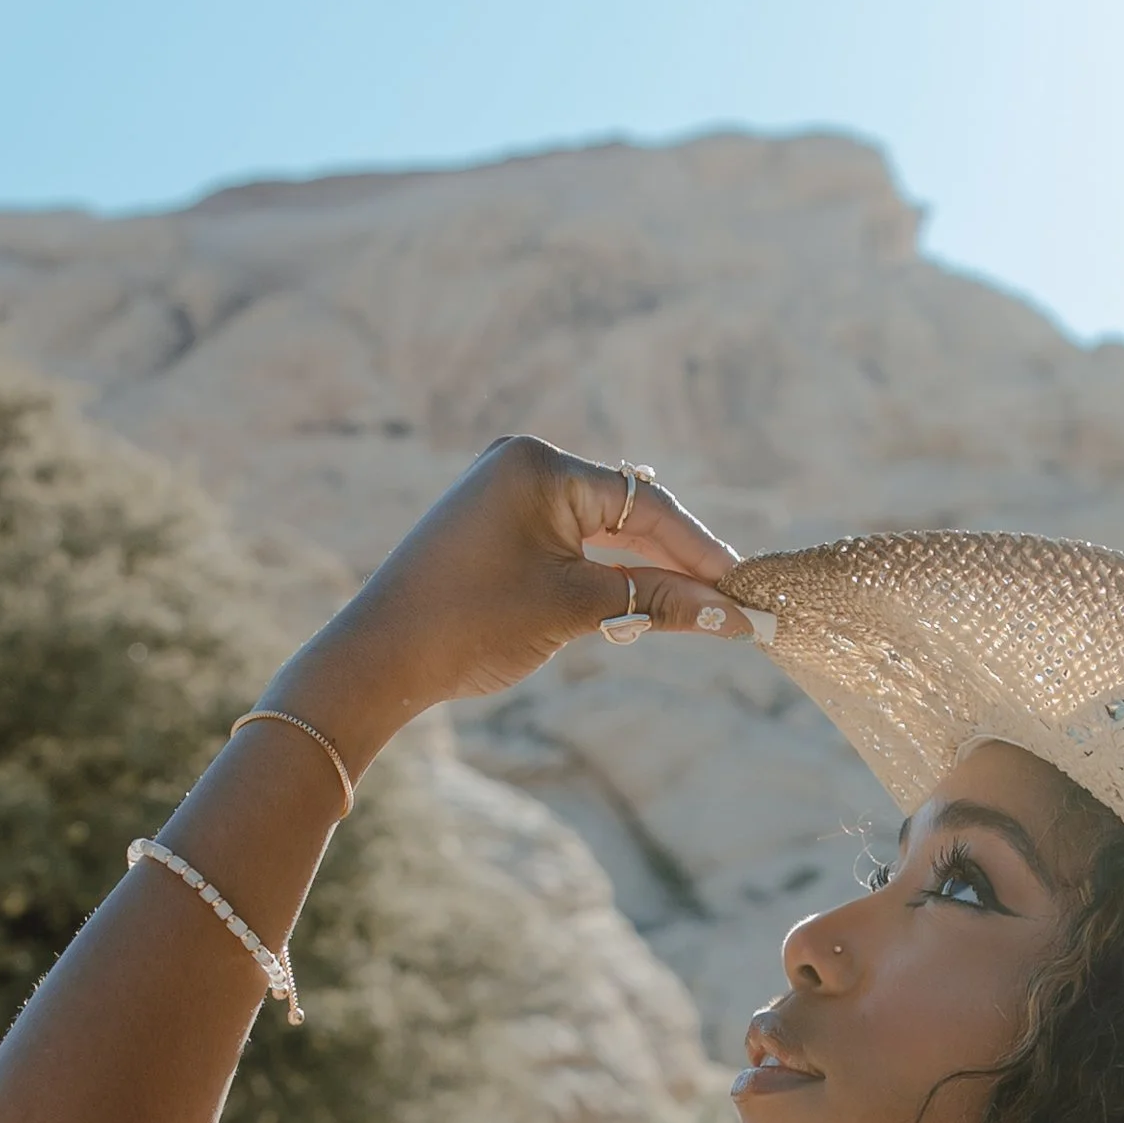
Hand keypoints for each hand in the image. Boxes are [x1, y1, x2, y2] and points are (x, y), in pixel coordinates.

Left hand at [274, 437, 746, 752]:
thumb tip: (732, 616)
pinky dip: (607, 573)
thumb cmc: (472, 624)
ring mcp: (507, 491)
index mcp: (541, 466)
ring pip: (602, 531)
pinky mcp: (498, 523)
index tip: (742, 588)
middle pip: (628, 512)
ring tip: (700, 611)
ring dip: (646, 570)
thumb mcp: (576, 611)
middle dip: (678, 562)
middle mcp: (525, 463)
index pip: (645, 506)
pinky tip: (646, 603)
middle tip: (732, 604)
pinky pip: (572, 542)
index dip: (700, 551)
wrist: (380, 659)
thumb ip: (658, 602)